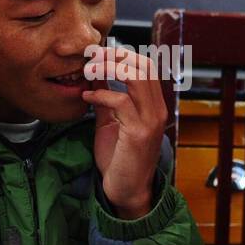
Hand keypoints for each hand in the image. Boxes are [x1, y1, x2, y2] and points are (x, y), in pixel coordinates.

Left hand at [82, 46, 166, 219]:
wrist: (126, 190)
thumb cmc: (119, 159)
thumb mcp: (110, 121)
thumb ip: (106, 99)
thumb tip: (94, 75)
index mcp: (153, 105)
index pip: (146, 65)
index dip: (122, 54)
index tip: (97, 54)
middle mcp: (157, 110)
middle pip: (144, 65)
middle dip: (115, 56)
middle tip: (91, 58)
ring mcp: (151, 121)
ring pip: (136, 77)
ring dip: (109, 69)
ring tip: (89, 72)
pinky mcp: (139, 133)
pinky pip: (121, 102)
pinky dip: (101, 95)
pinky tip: (87, 98)